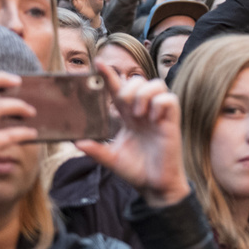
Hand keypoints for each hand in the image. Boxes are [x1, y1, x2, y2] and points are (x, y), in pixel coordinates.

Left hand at [76, 64, 190, 206]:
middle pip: (138, 80)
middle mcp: (143, 111)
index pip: (117, 89)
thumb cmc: (135, 170)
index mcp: (127, 117)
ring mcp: (158, 114)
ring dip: (144, 95)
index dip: (108, 75)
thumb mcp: (111, 159)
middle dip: (128, 88)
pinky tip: (153, 119)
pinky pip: (169, 99)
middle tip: (125, 108)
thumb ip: (95, 149)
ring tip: (138, 114)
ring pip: (156, 84)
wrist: (154, 185)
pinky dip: (159, 104)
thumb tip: (77, 142)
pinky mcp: (171, 121)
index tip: (97, 63)